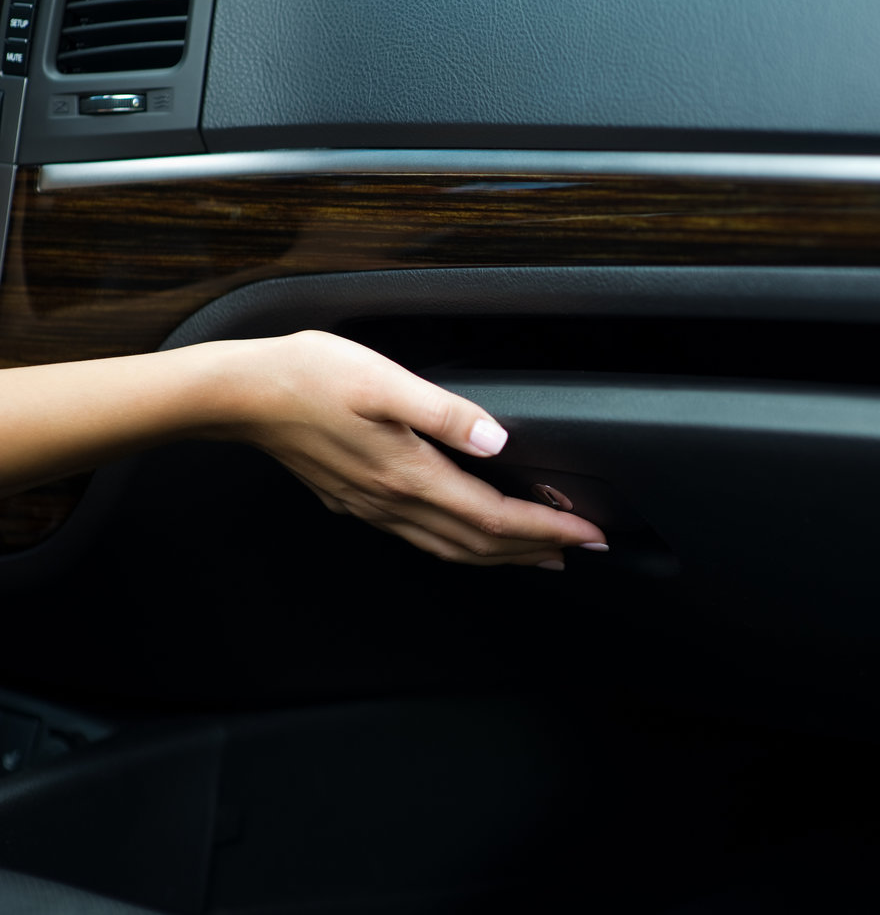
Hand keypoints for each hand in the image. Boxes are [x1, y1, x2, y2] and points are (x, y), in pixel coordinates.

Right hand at [217, 331, 605, 567]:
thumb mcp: (383, 380)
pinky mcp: (358, 501)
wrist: (239, 396)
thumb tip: (497, 441)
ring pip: (451, 548)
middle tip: (580, 550)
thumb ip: (445, 412)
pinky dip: (462, 545)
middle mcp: (394, 502)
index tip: (585, 532)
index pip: (494, 517)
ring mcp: (374, 507)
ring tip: (540, 556)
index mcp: (409, 474)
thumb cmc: (307, 377)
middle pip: (479, 545)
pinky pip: (424, 538)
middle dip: (536, 551)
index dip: (546, 529)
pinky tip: (470, 537)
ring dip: (503, 557)